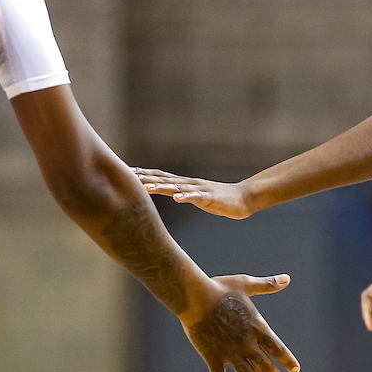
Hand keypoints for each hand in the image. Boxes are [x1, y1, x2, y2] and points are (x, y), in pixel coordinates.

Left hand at [133, 168, 253, 219]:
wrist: (243, 198)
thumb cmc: (219, 199)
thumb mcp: (196, 196)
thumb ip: (183, 194)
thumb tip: (169, 195)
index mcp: (185, 184)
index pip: (161, 177)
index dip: (145, 175)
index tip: (128, 173)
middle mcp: (189, 183)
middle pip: (164, 180)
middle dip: (146, 179)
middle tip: (129, 176)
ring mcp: (200, 189)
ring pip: (177, 187)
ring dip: (161, 187)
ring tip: (147, 188)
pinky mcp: (210, 197)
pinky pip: (197, 197)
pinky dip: (187, 197)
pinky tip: (177, 198)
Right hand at [182, 274, 299, 371]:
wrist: (196, 297)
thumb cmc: (221, 288)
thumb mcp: (246, 284)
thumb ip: (267, 284)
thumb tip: (287, 278)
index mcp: (256, 327)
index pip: (277, 348)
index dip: (287, 360)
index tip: (295, 370)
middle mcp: (247, 343)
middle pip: (266, 366)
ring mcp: (230, 352)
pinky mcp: (212, 356)